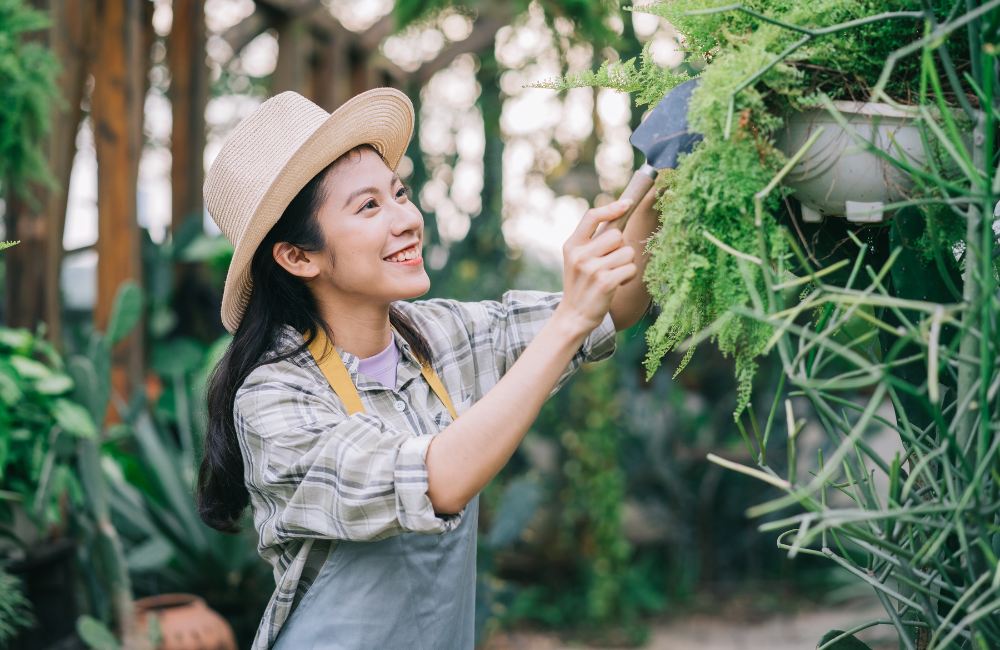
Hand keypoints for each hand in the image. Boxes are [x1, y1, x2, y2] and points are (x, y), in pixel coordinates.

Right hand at [555, 199, 637, 338]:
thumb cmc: (581, 285)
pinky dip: (629, 277)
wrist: (573, 316)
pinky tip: (617, 285)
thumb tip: (619, 214)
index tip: (627, 203)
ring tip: (613, 275)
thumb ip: (592, 240)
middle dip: (620, 248)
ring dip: (626, 264)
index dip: (611, 208)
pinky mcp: (605, 282)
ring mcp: (592, 269)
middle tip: (610, 263)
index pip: (591, 217)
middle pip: (617, 235)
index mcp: (572, 245)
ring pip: (627, 252)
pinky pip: (631, 268)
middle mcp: (579, 255)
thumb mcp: (577, 259)